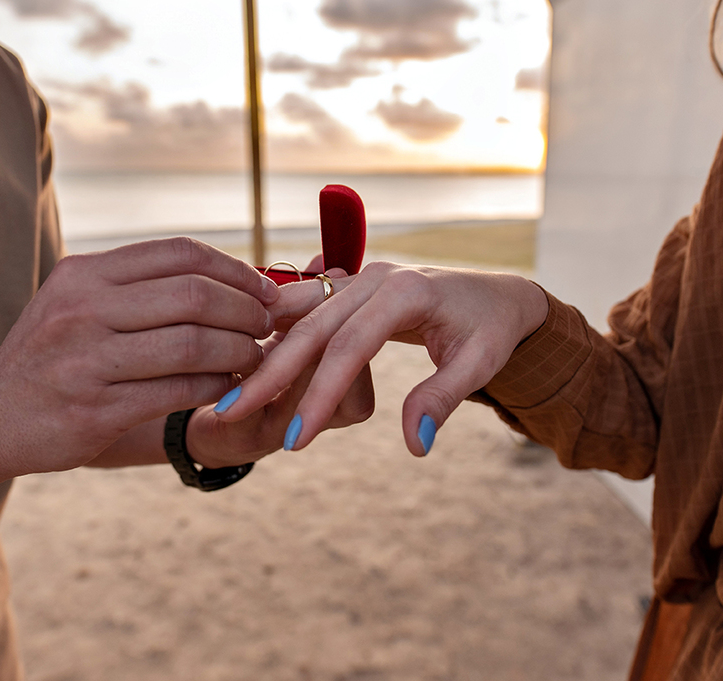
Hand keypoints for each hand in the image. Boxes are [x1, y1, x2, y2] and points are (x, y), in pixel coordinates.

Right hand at [0, 237, 280, 477]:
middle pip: (193, 296)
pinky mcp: (95, 411)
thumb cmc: (51, 355)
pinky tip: (228, 387)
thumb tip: (231, 275)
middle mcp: (82, 311)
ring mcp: (86, 362)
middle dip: (246, 311)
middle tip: (268, 325)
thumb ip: (141, 286)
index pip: (178, 254)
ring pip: (193, 345)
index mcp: (83, 274)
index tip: (264, 289)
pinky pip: (178, 391)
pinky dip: (216, 387)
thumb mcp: (79, 301)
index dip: (234, 269)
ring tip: (254, 358)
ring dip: (239, 352)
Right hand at [214, 262, 548, 456]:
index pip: (351, 348)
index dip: (320, 395)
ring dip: (265, 356)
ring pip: (300, 320)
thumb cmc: (489, 331)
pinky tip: (245, 368)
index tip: (297, 440)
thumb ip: (442, 399)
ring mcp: (358, 279)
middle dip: (271, 375)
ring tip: (228, 396)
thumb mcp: (479, 365)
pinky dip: (275, 339)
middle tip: (232, 415)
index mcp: (405, 291)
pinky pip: (304, 312)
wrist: (494, 295)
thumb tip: (415, 445)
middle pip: (312, 329)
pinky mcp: (349, 288)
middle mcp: (375, 278)